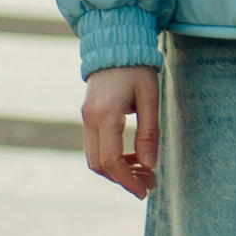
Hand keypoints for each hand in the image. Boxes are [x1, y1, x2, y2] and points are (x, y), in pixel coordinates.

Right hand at [82, 66, 159, 199]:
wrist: (115, 46)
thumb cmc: (138, 69)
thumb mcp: (150, 97)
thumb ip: (149, 131)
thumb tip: (149, 164)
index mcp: (105, 114)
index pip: (111, 160)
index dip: (127, 179)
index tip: (145, 190)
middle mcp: (89, 119)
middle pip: (99, 164)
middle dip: (123, 179)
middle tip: (149, 183)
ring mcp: (85, 119)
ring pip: (94, 158)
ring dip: (117, 170)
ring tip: (144, 172)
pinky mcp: (87, 118)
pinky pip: (95, 147)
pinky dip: (112, 158)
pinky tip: (133, 157)